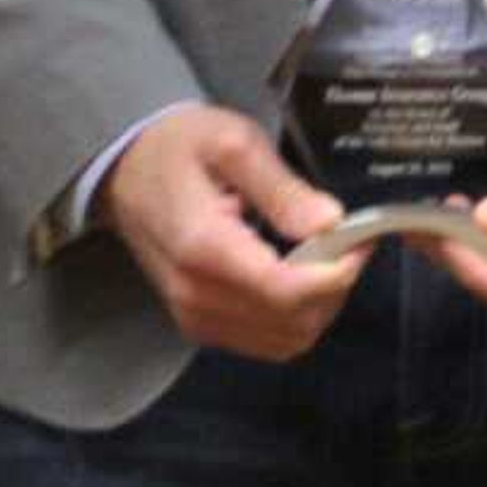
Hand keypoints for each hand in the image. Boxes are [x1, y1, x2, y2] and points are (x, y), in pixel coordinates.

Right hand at [98, 104, 365, 361]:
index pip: (285, 290)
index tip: (360, 240)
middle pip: (292, 322)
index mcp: (203, 247)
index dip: (336, 273)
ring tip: (324, 258)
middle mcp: (195, 294)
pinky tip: (299, 278)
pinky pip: (266, 342)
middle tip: (347, 243)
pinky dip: (296, 318)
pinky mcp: (199, 325)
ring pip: (286, 340)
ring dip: (319, 306)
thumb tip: (330, 223)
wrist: (126, 168)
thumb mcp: (234, 144)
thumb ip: (282, 188)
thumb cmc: (181, 146)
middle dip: (334, 287)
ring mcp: (194, 316)